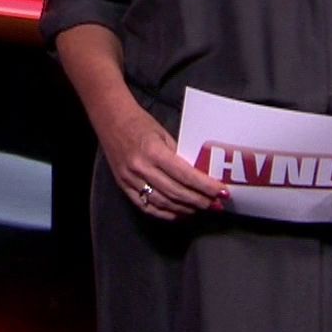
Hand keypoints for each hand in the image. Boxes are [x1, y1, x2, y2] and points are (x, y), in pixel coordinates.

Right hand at [94, 104, 227, 220]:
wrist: (110, 119)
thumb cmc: (139, 122)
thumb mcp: (163, 134)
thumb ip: (178, 156)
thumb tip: (198, 176)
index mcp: (153, 151)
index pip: (185, 175)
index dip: (205, 186)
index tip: (222, 191)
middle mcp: (141, 168)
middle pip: (176, 192)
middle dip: (200, 200)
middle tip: (216, 204)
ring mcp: (130, 179)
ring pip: (163, 202)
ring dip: (185, 208)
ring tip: (202, 208)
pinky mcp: (123, 186)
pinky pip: (146, 206)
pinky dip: (165, 213)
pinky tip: (179, 213)